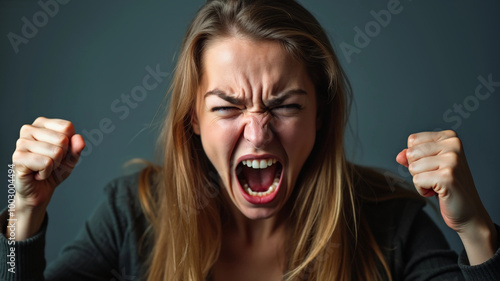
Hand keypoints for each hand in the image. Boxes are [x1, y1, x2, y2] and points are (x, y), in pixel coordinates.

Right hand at [10, 117, 84, 238]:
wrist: (40, 190)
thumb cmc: (54, 170)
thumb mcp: (71, 158)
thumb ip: (77, 147)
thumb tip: (78, 138)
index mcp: (42, 124)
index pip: (67, 127)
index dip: (69, 144)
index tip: (60, 152)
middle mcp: (29, 129)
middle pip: (62, 139)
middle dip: (62, 156)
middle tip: (50, 162)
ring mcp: (21, 142)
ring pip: (55, 152)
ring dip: (54, 165)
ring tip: (43, 167)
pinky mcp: (18, 157)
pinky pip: (46, 163)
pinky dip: (46, 172)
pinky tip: (37, 173)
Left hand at [396, 130, 496, 264]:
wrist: (468, 211)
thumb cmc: (448, 186)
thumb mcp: (429, 166)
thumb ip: (412, 157)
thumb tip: (399, 156)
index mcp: (450, 137)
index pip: (413, 140)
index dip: (416, 157)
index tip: (433, 167)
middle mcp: (453, 145)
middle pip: (411, 153)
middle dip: (417, 170)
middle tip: (435, 178)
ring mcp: (452, 160)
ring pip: (412, 167)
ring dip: (421, 181)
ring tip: (438, 184)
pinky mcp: (448, 176)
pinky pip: (417, 180)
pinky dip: (423, 190)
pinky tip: (439, 192)